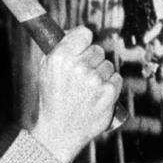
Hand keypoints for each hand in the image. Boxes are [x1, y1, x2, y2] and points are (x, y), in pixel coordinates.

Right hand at [29, 26, 120, 162]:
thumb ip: (61, 48)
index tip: (82, 48)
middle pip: (98, 50)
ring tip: (88, 89)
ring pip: (108, 65)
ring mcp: (95, 81)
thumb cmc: (53, 98)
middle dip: (92, 60)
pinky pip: (116, 79)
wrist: (59, 130)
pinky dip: (110, 86)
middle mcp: (78, 67)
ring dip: (101, 74)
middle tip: (82, 76)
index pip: (84, 33)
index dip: (84, 41)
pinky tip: (97, 96)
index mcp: (61, 57)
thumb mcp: (47, 69)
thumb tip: (76, 31)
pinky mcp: (108, 94)